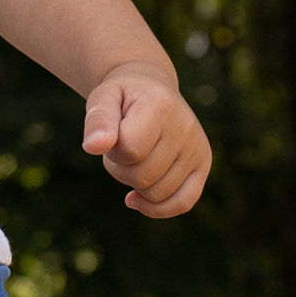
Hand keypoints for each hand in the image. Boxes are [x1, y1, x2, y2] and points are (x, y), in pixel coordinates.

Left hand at [82, 71, 210, 219]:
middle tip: (121, 146)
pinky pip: (183, 202)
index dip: (112, 151)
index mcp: (161, 107)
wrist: (150, 88)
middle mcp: (185, 127)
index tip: (113, 134)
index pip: (130, 150)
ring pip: (157, 193)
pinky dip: (158, 208)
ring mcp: (197, 147)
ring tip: (135, 158)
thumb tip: (92, 147)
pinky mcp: (203, 163)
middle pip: (142, 175)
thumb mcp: (103, 98)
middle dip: (121, 168)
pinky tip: (136, 199)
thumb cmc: (123, 97)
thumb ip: (97, 120)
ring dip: (135, 184)